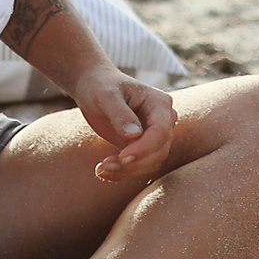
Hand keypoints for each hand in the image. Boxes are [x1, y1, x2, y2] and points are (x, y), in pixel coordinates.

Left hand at [75, 68, 176, 182]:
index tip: (121, 157)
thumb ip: (120, 113)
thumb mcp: (106, 96)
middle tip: (105, 165)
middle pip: (159, 151)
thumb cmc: (100, 86)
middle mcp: (163, 120)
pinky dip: (122, 173)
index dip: (144, 148)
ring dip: (127, 171)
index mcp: (160, 103)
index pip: (161, 131)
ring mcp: (154, 134)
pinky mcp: (143, 146)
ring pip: (151, 163)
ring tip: (101, 168)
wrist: (94, 87)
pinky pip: (140, 166)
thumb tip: (134, 135)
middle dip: (134, 163)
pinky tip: (102, 171)